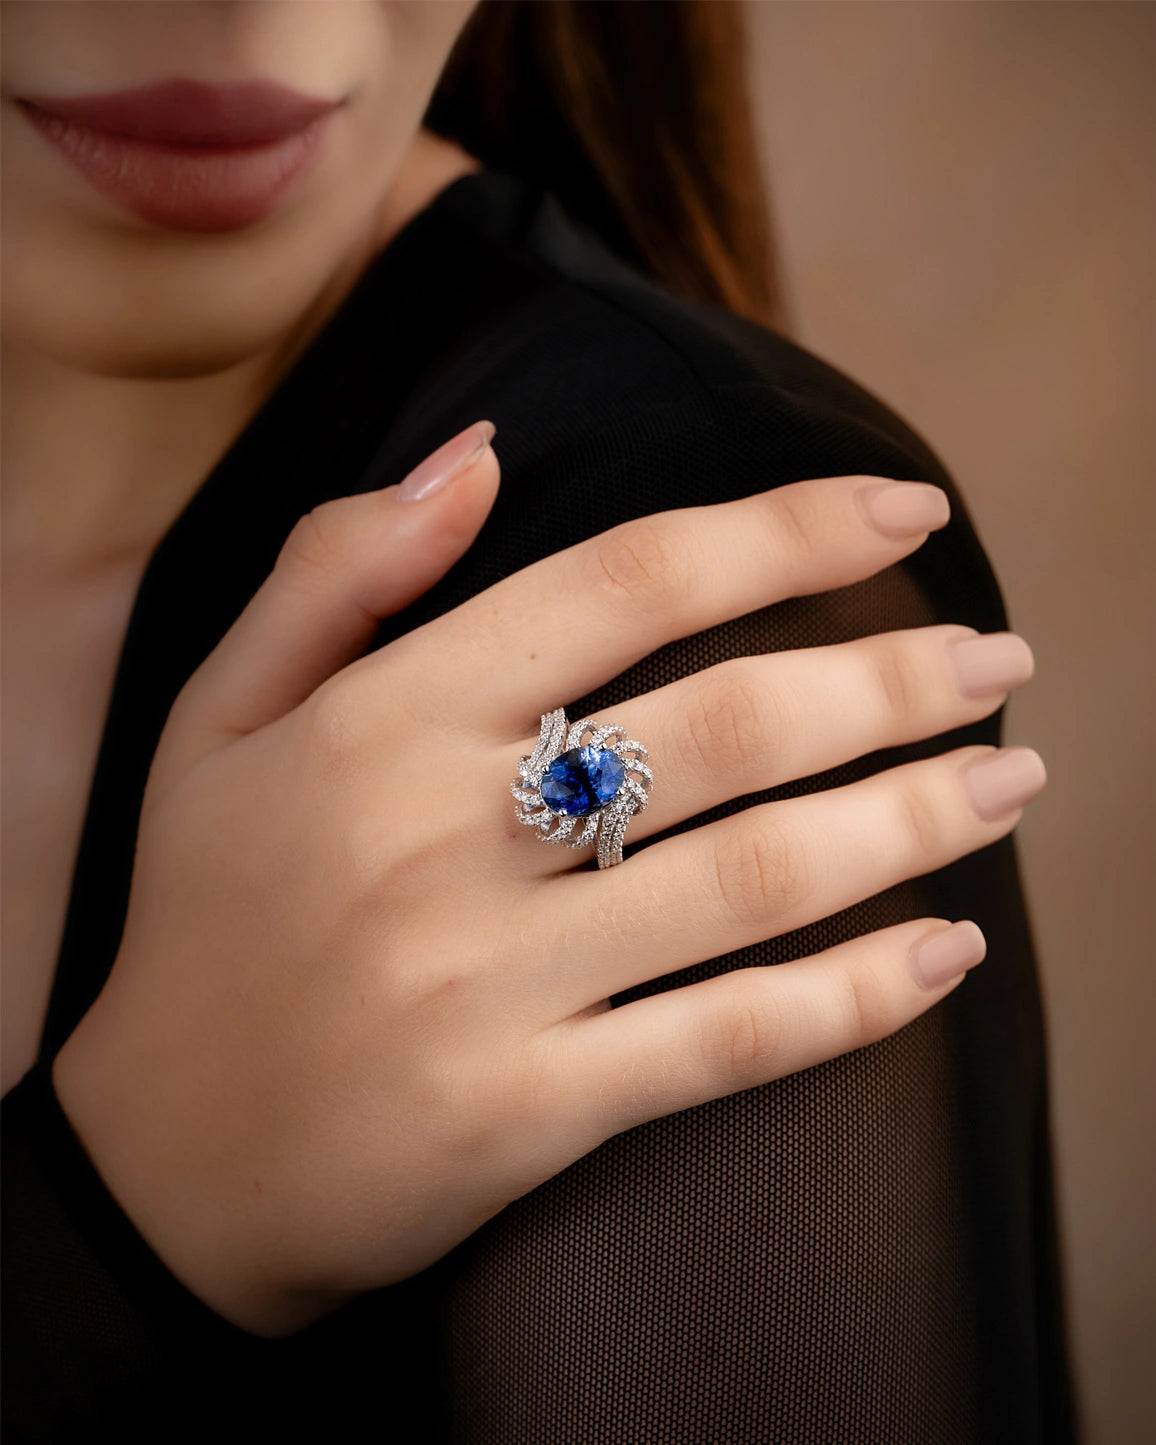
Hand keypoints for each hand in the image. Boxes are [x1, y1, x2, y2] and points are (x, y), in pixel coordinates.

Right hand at [52, 427, 1042, 1337]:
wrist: (159, 1165)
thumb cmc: (203, 922)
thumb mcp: (218, 716)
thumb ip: (336, 569)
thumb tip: (480, 453)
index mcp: (379, 722)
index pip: (623, 583)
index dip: (784, 534)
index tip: (905, 516)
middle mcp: (442, 838)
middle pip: (721, 726)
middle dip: (888, 681)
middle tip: (1000, 663)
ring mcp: (487, 985)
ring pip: (750, 879)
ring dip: (908, 821)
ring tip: (1009, 782)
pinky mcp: (522, 1115)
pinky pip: (723, 1044)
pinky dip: (854, 1000)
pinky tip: (946, 956)